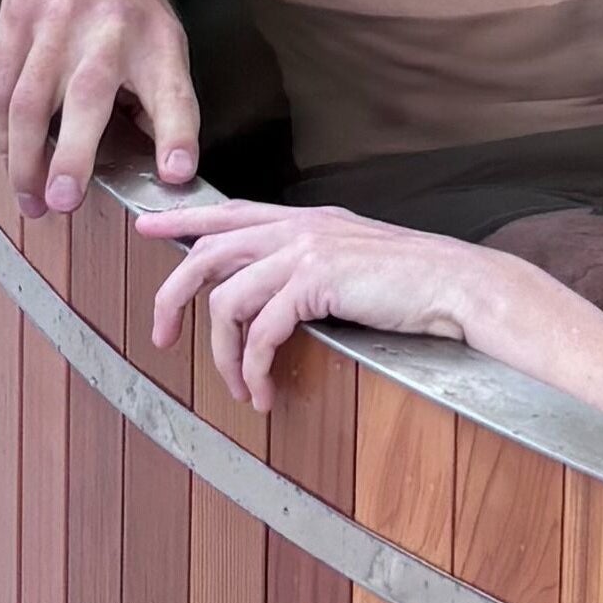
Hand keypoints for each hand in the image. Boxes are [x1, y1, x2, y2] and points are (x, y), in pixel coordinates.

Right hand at [0, 0, 199, 217]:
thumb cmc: (127, 5)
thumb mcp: (164, 41)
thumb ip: (163, 101)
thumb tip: (165, 168)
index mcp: (156, 38)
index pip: (173, 89)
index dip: (176, 133)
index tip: (176, 171)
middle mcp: (109, 26)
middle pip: (88, 94)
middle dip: (74, 153)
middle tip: (63, 200)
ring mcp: (56, 19)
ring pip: (31, 97)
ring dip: (25, 156)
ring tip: (31, 198)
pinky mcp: (16, 16)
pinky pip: (1, 84)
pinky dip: (3, 128)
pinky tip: (11, 154)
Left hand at [137, 200, 534, 408]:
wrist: (455, 282)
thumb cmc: (414, 280)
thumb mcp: (355, 256)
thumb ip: (314, 261)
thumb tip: (280, 290)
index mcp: (305, 219)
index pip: (229, 212)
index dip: (183, 219)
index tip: (146, 225)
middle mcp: (298, 227)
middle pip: (207, 252)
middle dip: (172, 295)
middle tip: (161, 337)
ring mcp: (305, 250)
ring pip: (226, 299)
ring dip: (223, 354)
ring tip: (239, 387)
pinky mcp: (316, 281)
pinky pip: (261, 330)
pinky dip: (254, 368)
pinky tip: (263, 390)